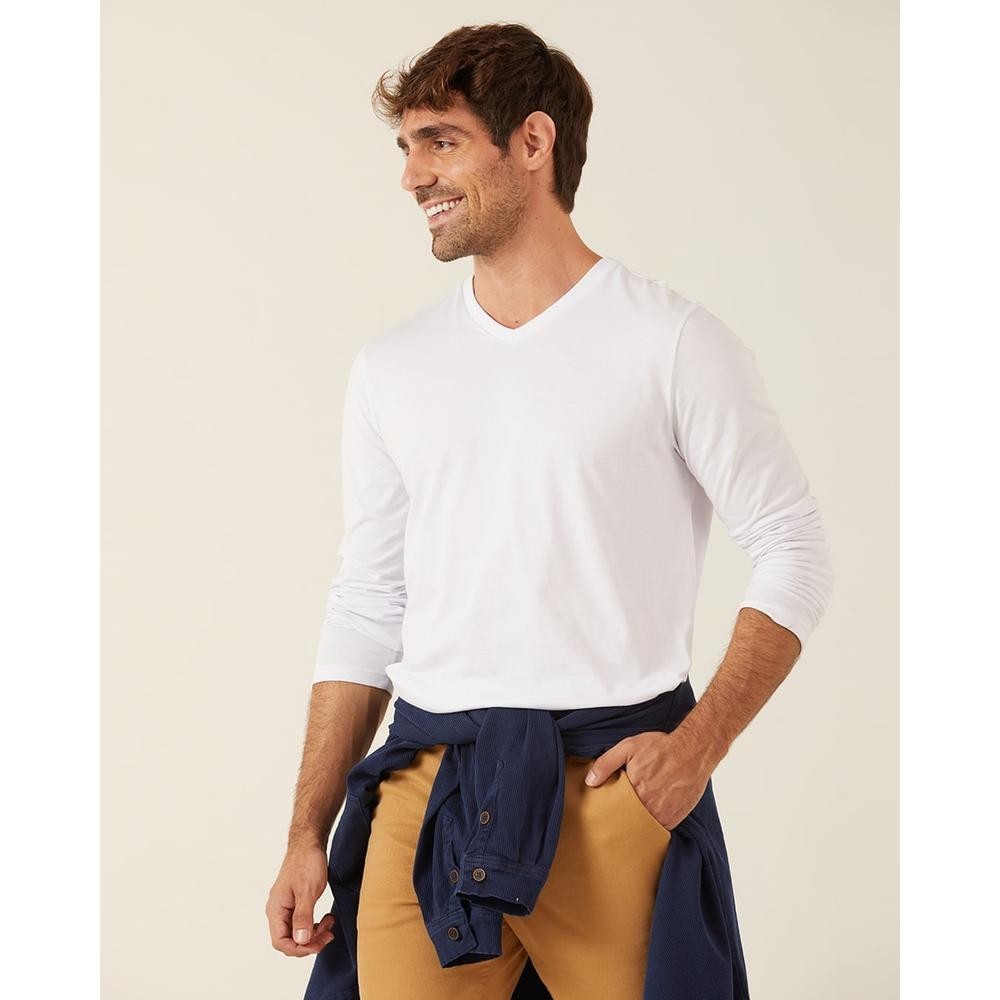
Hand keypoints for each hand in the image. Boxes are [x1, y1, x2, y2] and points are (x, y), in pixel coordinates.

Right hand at [266, 843, 335, 956]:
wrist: (309, 843)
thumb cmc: (306, 862)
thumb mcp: (307, 890)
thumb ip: (303, 916)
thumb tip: (301, 940)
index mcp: (276, 909)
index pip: (280, 942)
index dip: (299, 948)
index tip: (318, 943)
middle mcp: (278, 911)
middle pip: (289, 940)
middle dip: (310, 941)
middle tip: (329, 934)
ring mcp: (286, 907)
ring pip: (297, 933)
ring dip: (314, 934)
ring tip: (329, 924)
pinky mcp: (295, 903)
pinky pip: (302, 923)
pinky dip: (314, 925)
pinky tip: (325, 919)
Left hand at [584, 730, 716, 829]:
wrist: (693, 750)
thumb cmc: (661, 747)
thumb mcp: (628, 747)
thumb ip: (606, 763)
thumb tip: (589, 781)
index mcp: (634, 790)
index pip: (614, 809)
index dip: (608, 810)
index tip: (602, 813)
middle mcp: (648, 806)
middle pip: (628, 821)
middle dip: (621, 821)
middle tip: (614, 820)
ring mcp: (663, 814)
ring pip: (643, 828)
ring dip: (636, 826)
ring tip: (629, 823)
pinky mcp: (676, 818)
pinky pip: (659, 830)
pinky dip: (652, 828)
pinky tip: (647, 821)